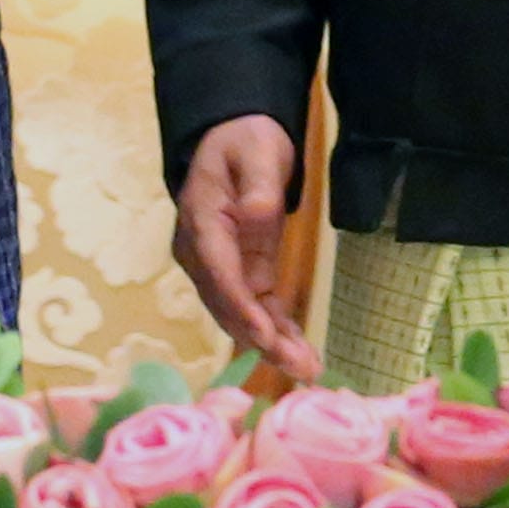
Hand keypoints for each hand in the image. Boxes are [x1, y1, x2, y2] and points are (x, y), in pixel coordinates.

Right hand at [171, 117, 318, 379]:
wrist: (235, 137)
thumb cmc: (246, 140)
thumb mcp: (257, 151)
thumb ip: (259, 186)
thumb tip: (257, 216)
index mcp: (202, 220)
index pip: (219, 270)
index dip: (241, 306)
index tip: (265, 336)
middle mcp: (202, 251)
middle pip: (228, 303)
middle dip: (261, 339)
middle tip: (298, 368)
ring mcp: (218, 266)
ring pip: (241, 313)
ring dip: (271, 344)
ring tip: (306, 370)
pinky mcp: (239, 271)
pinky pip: (255, 306)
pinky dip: (276, 330)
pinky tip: (299, 353)